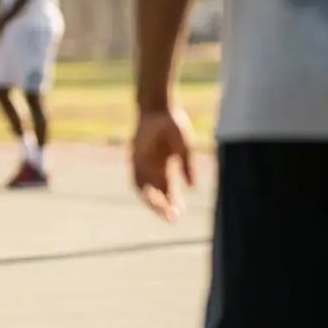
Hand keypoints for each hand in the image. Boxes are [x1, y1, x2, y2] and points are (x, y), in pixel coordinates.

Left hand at [130, 106, 195, 222]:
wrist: (158, 109)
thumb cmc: (174, 125)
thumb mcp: (184, 147)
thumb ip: (187, 166)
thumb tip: (192, 187)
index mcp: (167, 168)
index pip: (170, 192)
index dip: (174, 204)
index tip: (179, 214)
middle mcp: (154, 168)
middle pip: (158, 194)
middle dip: (164, 207)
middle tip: (171, 218)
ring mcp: (143, 163)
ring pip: (146, 189)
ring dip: (152, 201)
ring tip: (160, 210)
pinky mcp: (134, 157)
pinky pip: (135, 176)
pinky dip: (141, 188)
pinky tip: (148, 196)